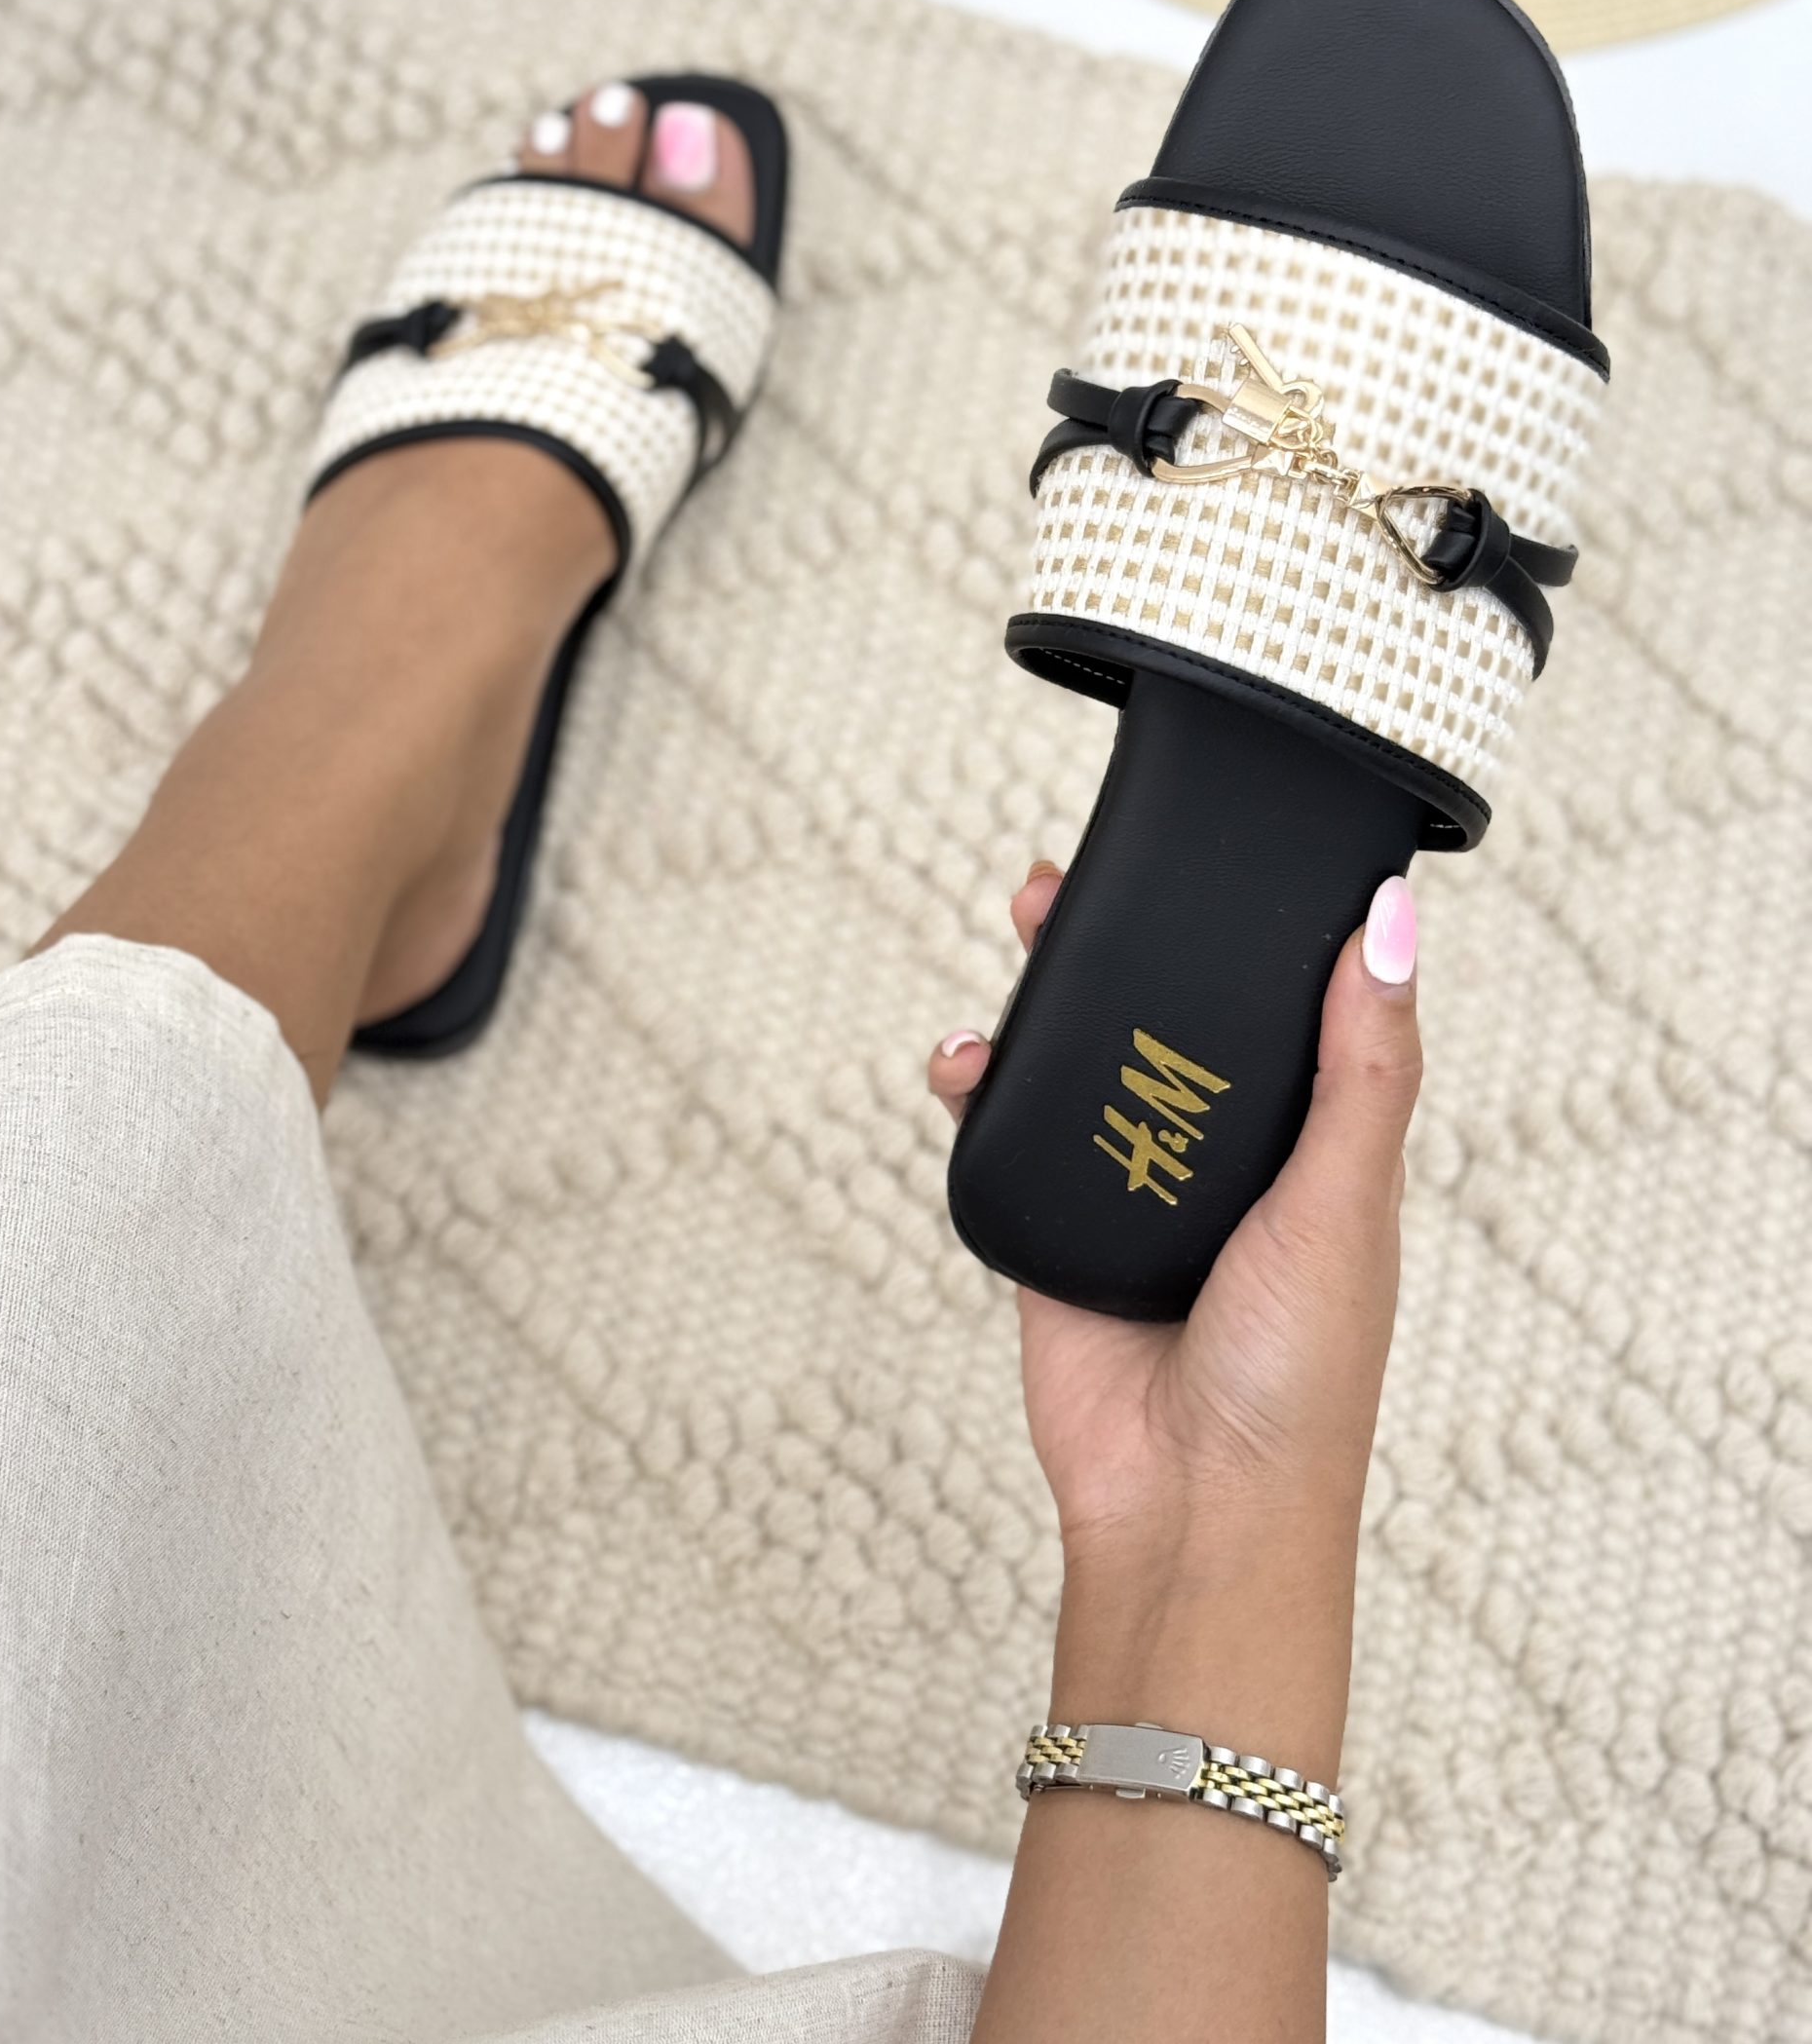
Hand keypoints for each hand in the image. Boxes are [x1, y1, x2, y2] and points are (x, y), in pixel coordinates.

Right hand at [931, 864, 1420, 1578]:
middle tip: (1074, 880)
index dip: (1251, 930)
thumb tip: (1393, 922)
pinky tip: (968, 1060)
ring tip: (1025, 930)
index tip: (1215, 852)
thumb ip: (1364, 1068)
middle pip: (1164, 1022)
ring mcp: (1130, 1192)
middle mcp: (1220, 1159)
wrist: (1189, 1509)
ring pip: (1081, 1065)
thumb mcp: (1346, 1202)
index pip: (1285, 1009)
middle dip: (1121, 945)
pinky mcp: (1054, 1228)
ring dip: (1045, 997)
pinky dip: (982, 1086)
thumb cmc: (1299, 1378)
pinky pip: (1010, 1135)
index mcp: (1311, 1145)